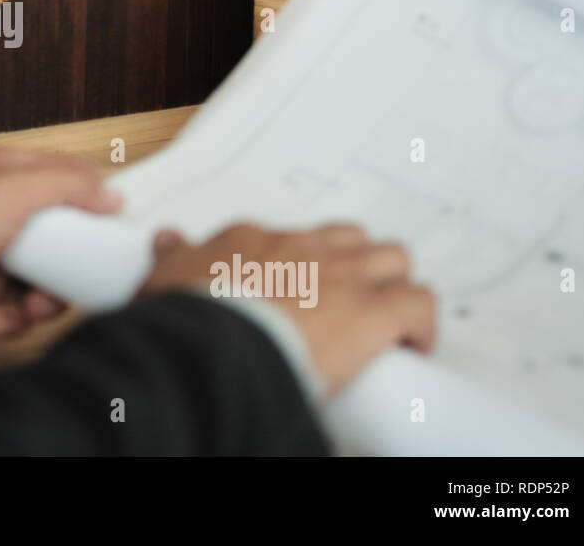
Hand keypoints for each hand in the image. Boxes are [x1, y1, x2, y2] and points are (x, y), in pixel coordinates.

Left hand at [0, 147, 121, 344]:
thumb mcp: (9, 191)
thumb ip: (65, 187)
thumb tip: (112, 196)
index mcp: (12, 175)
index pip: (73, 181)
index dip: (98, 206)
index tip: (116, 231)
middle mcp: (6, 213)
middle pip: (69, 239)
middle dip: (75, 266)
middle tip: (68, 279)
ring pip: (49, 280)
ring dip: (44, 300)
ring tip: (27, 304)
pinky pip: (20, 311)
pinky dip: (12, 320)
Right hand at [140, 222, 434, 395]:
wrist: (214, 345)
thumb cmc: (188, 316)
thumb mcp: (164, 278)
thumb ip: (173, 257)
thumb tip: (167, 239)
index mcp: (253, 240)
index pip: (289, 239)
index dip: (300, 265)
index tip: (298, 287)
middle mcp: (303, 247)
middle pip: (351, 239)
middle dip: (358, 264)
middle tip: (350, 298)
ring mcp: (342, 276)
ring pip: (393, 259)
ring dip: (392, 285)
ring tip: (387, 317)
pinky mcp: (372, 312)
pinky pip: (418, 305)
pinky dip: (419, 324)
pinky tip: (412, 345)